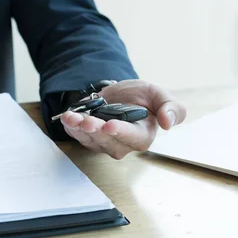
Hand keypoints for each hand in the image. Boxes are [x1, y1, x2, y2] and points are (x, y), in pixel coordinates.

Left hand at [60, 80, 186, 159]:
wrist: (120, 94)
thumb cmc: (143, 98)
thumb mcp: (159, 96)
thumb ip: (171, 108)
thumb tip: (168, 123)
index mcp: (142, 135)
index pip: (133, 138)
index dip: (121, 132)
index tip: (110, 125)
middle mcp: (122, 143)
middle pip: (108, 142)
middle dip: (96, 131)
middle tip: (87, 121)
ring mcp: (103, 142)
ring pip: (90, 140)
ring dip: (79, 130)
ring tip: (72, 118)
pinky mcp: (88, 137)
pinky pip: (77, 136)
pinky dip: (70, 127)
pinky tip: (67, 117)